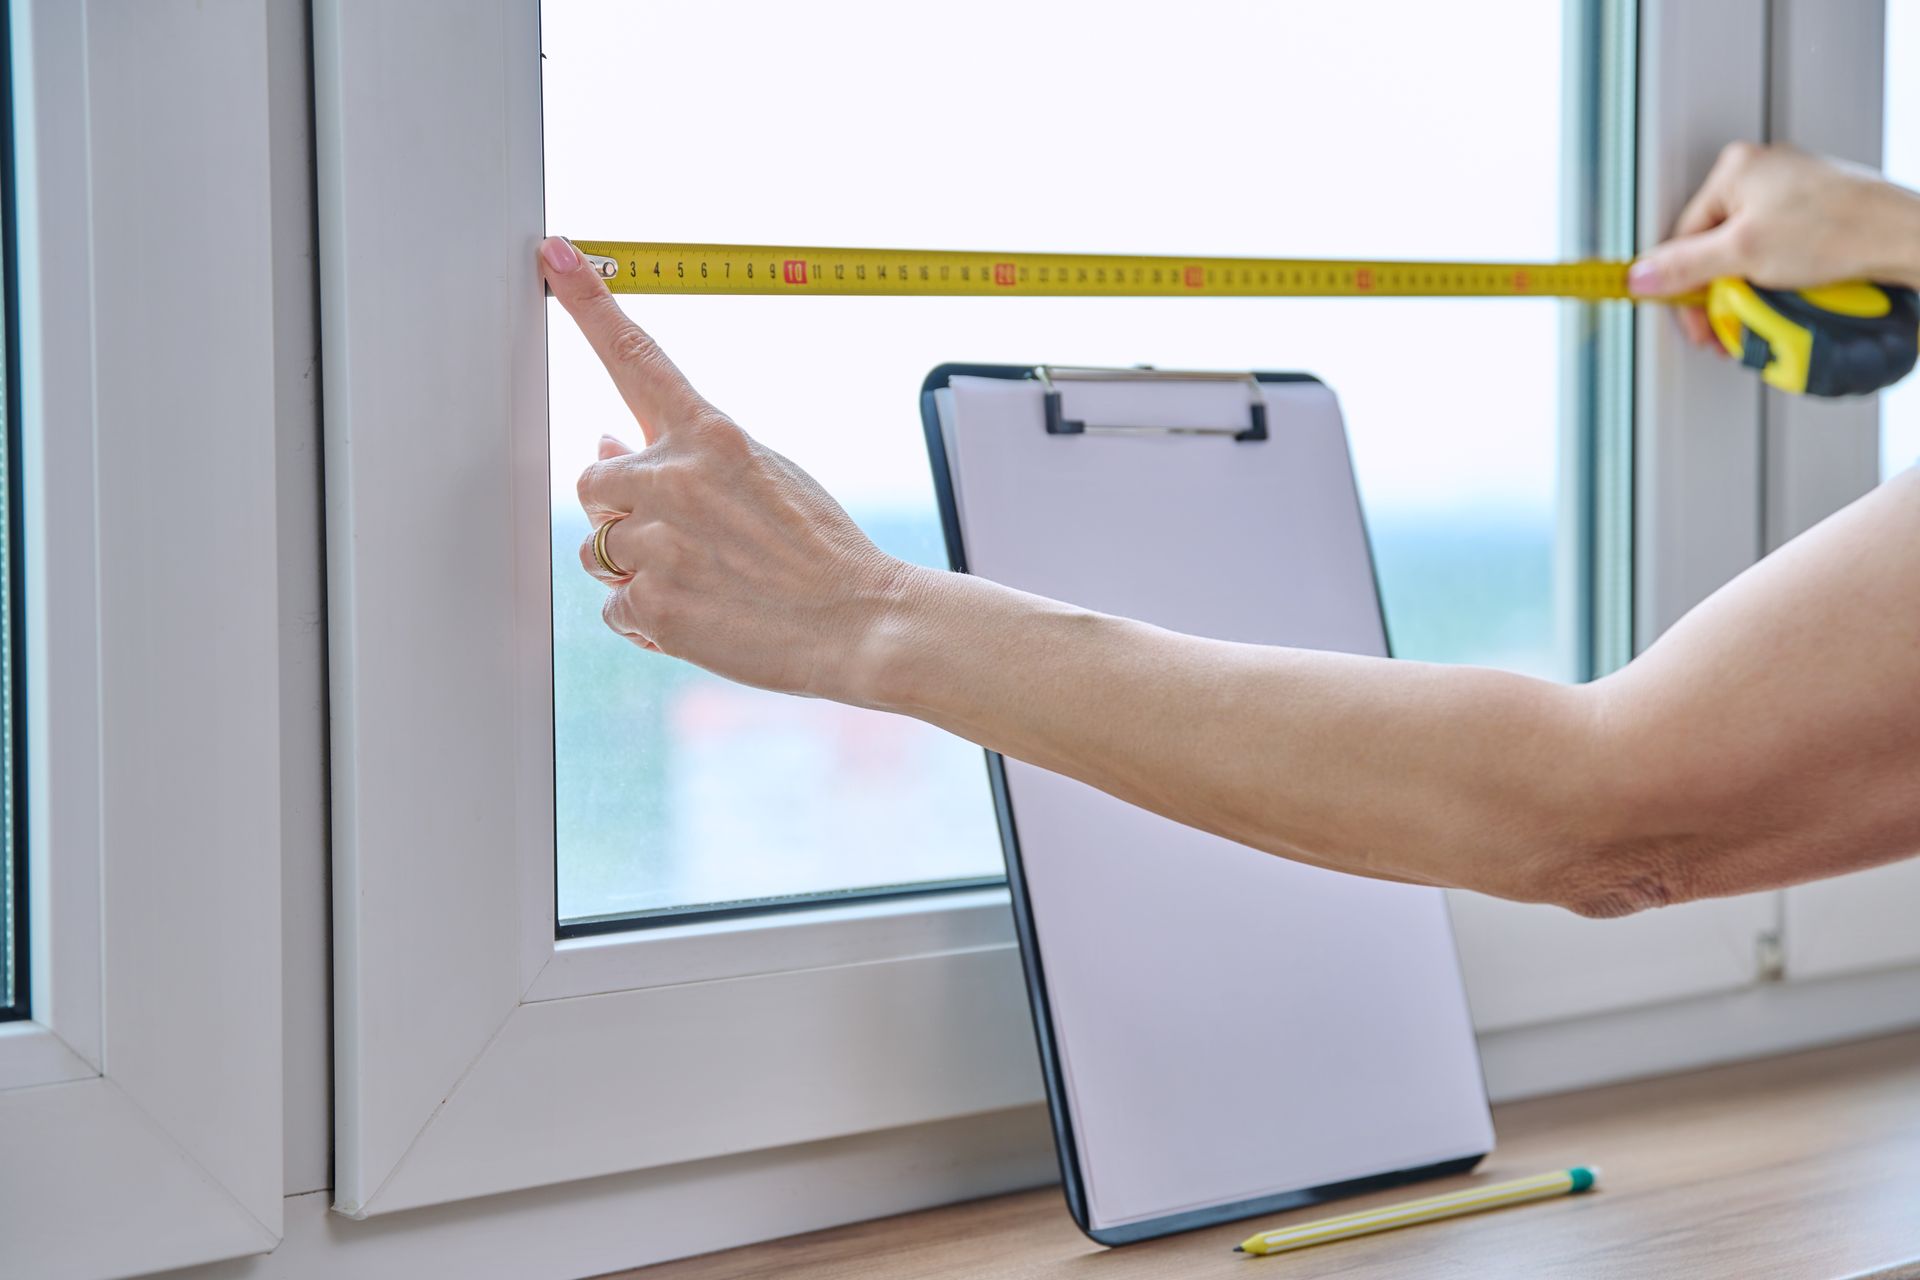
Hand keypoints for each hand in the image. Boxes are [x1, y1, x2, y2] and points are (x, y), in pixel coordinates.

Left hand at [540, 236, 914, 699]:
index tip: (552, 252)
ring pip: (600, 552)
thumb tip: (604, 443)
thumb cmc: (819, 551)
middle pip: (593, 483)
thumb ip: (686, 456)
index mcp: (712, 436)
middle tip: (686, 539)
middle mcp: (676, 480)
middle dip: (621, 511)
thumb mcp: (765, 476)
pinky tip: (704, 615)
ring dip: (638, 570)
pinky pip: (616, 608)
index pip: (636, 355)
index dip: (587, 301)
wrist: (861, 623)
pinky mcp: (653, 604)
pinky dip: (649, 619)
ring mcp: (659, 544)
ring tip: (708, 581)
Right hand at [1628, 141, 1919, 347]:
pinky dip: (1777, 280)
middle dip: (1720, 292)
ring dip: (1749, 291)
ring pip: (1746, 254)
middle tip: (1730, 323)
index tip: (1695, 319)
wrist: (1905, 238)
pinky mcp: (1817, 213)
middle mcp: (1762, 173)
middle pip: (1714, 246)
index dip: (1685, 285)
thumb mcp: (1744, 253)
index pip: (1684, 235)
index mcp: (1736, 168)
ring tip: (1766, 311)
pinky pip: (1777, 253)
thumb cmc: (1841, 228)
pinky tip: (1790, 296)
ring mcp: (1792, 192)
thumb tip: (1640, 276)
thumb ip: (1684, 266)